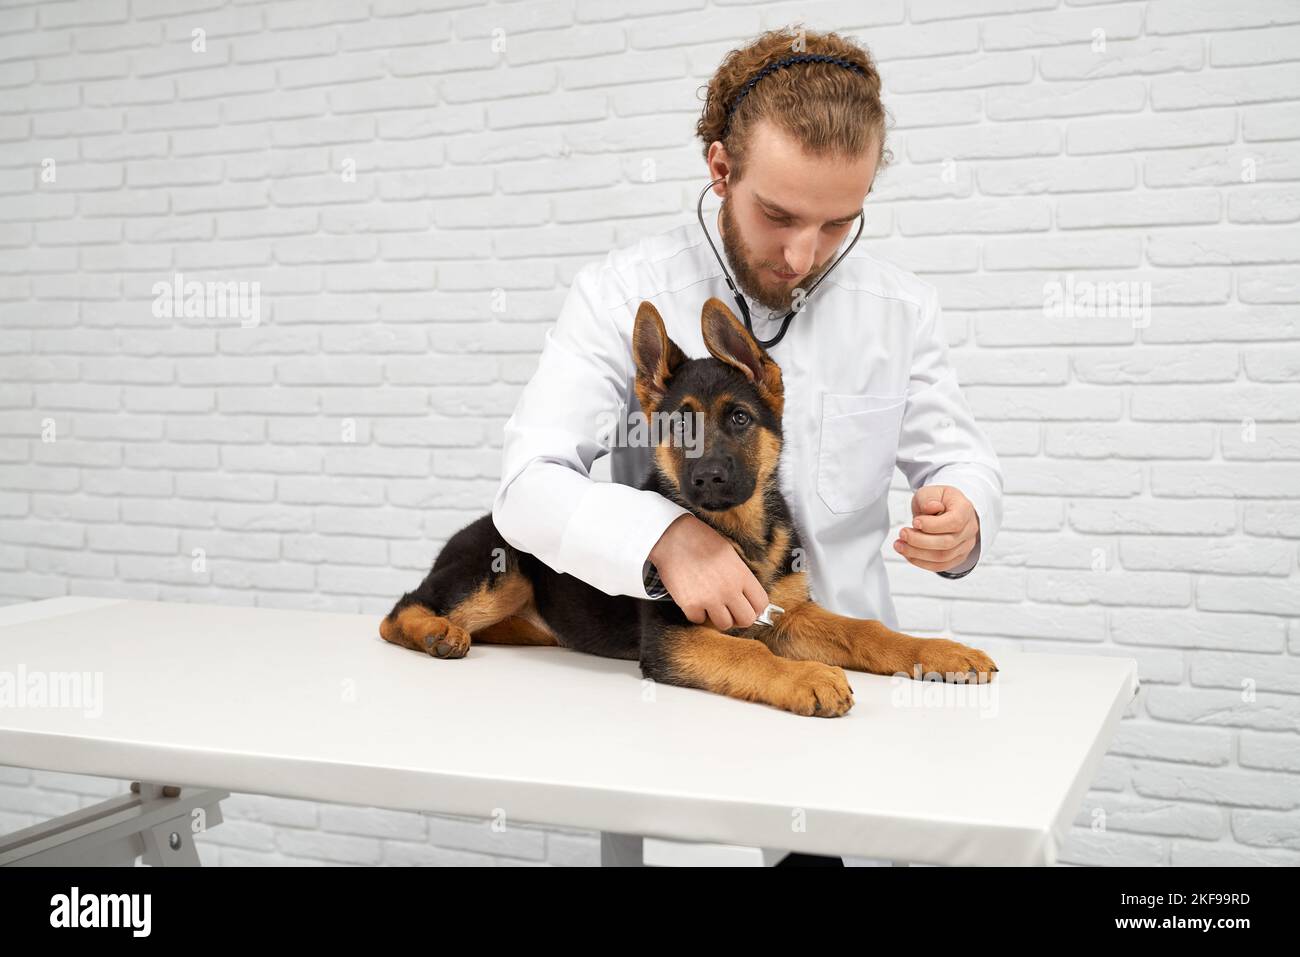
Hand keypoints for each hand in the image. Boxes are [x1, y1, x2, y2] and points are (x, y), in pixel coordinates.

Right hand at [648, 514, 768, 629]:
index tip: (749, 607)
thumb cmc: (701, 540)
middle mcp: (728, 589)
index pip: (761, 603)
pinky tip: (696, 601)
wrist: (673, 537)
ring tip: (713, 605)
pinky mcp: (690, 604)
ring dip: (719, 617)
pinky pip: (699, 620)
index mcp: (741, 574)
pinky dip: (698, 614)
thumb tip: (747, 597)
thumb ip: (741, 576)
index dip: (756, 608)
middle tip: (732, 611)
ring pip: (724, 624)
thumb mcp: (730, 554)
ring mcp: (709, 598)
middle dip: (740, 617)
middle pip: (746, 620)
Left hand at [893, 485, 978, 572]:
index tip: (915, 522)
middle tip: (902, 533)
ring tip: (900, 545)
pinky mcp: (956, 558)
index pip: (954, 522)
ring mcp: (965, 546)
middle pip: (947, 543)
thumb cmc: (938, 500)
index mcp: (965, 509)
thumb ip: (929, 498)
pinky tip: (907, 553)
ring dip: (917, 553)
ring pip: (942, 557)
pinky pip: (939, 566)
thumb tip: (931, 507)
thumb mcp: (931, 491)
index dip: (932, 525)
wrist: (945, 510)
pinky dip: (921, 562)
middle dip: (919, 541)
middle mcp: (969, 529)